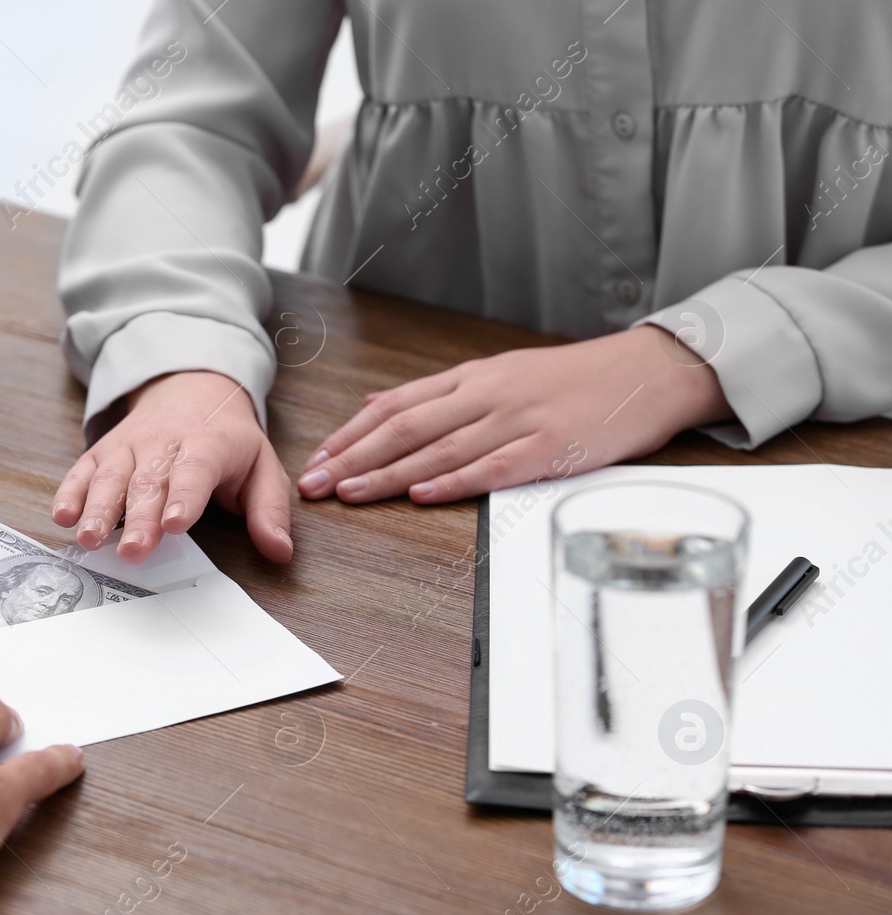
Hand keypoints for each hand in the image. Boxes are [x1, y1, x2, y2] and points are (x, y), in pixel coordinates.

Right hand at [52, 370, 293, 563]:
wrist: (190, 387)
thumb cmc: (227, 440)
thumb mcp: (261, 466)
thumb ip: (269, 510)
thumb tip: (280, 552)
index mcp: (207, 445)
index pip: (195, 471)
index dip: (184, 497)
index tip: (175, 525)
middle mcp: (163, 442)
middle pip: (149, 481)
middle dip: (139, 518)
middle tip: (133, 552)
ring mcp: (129, 445)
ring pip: (111, 476)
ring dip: (98, 508)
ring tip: (89, 537)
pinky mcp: (103, 451)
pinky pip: (83, 470)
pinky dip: (70, 492)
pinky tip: (62, 515)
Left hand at [297, 325, 735, 504]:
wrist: (649, 371)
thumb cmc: (574, 379)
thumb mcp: (498, 373)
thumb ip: (437, 394)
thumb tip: (376, 404)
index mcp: (471, 378)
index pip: (395, 405)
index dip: (350, 434)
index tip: (316, 459)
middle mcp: (487, 395)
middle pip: (406, 427)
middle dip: (354, 458)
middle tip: (315, 484)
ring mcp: (518, 420)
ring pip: (440, 448)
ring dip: (390, 474)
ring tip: (351, 494)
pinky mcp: (550, 447)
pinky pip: (495, 466)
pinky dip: (456, 481)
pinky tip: (424, 494)